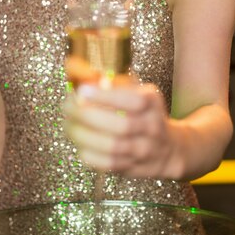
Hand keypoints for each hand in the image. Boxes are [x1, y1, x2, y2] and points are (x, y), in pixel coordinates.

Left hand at [64, 79, 182, 179]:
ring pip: (113, 147)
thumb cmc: (141, 111)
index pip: (133, 101)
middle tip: (67, 107)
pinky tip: (80, 144)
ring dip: (84, 136)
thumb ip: (106, 79)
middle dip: (88, 116)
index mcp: (152, 102)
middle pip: (121, 126)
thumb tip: (73, 66)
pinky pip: (109, 164)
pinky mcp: (133, 168)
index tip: (82, 90)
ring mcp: (144, 150)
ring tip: (68, 125)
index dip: (106, 97)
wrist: (167, 149)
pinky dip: (90, 154)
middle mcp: (152, 127)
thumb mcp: (133, 90)